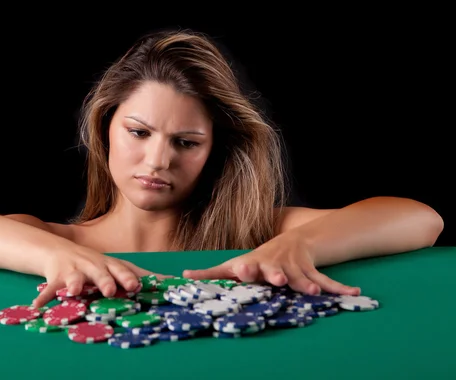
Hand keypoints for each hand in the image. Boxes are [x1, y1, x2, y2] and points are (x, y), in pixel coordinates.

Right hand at [33, 244, 170, 307]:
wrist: (59, 251)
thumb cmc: (95, 264)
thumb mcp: (116, 267)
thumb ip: (140, 276)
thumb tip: (173, 281)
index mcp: (110, 265)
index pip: (123, 270)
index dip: (129, 278)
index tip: (138, 286)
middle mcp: (93, 266)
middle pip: (101, 272)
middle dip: (105, 281)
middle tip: (110, 291)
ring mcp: (74, 270)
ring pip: (75, 278)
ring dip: (75, 285)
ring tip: (75, 292)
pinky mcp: (56, 276)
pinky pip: (49, 288)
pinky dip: (44, 297)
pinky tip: (38, 306)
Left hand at [182, 235, 360, 295]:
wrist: (290, 242)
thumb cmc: (257, 260)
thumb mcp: (233, 264)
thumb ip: (211, 273)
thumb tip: (183, 276)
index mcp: (253, 265)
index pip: (247, 267)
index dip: (245, 270)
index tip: (243, 272)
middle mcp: (273, 264)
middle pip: (274, 270)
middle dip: (275, 274)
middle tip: (278, 280)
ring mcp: (293, 265)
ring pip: (301, 276)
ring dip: (306, 283)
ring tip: (313, 292)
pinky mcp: (310, 268)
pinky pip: (325, 280)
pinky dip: (338, 289)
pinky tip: (354, 295)